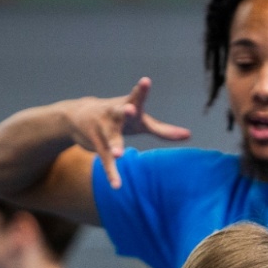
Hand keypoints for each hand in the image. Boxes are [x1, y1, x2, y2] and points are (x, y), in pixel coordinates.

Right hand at [57, 78, 191, 189]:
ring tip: (118, 154)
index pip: (137, 97)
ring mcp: (103, 129)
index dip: (141, 90)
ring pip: (110, 137)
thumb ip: (162, 129)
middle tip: (131, 109)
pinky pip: (105, 160)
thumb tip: (189, 135)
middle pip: (121, 112)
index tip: (145, 81)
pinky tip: (117, 186)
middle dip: (126, 111)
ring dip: (115, 145)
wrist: (78, 116)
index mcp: (128, 106)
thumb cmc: (118, 118)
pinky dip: (112, 173)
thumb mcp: (140, 121)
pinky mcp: (97, 144)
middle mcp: (115, 114)